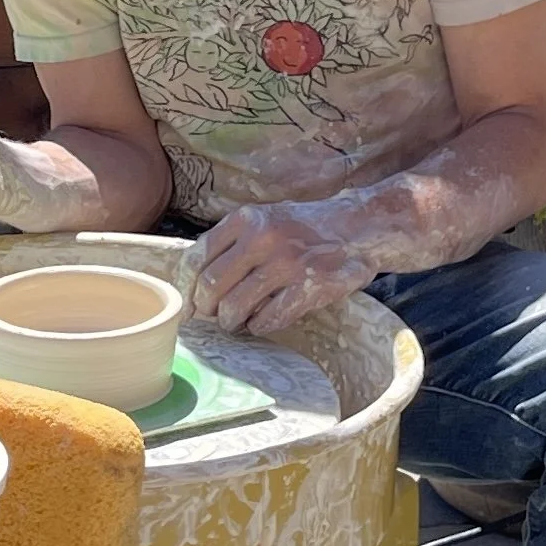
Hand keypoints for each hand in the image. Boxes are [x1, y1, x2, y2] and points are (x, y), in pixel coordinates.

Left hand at [194, 198, 380, 335]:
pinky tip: (262, 321)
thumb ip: (231, 241)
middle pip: (212, 285)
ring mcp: (287, 263)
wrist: (359, 227)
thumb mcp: (264, 219)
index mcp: (246, 219)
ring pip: (236, 306)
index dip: (186, 287)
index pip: (198, 256)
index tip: (187, 306)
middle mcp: (263, 238)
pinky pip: (268, 318)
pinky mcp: (308, 287)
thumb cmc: (304, 228)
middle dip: (206, 309)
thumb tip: (196, 281)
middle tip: (212, 316)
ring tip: (236, 322)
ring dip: (230, 322)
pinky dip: (258, 326)